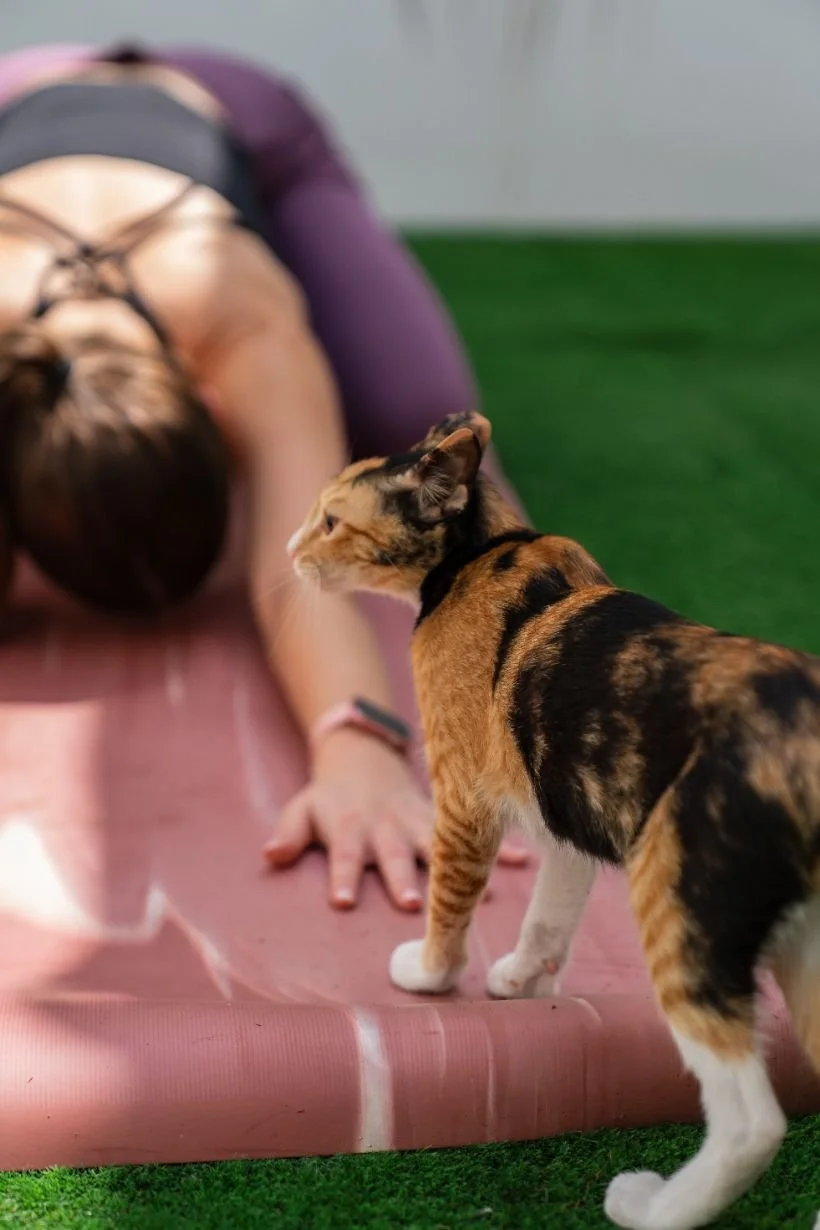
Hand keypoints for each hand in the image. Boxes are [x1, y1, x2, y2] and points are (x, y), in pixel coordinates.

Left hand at [263, 728, 528, 909]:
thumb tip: (271, 855)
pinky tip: (523, 862)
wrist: (365, 757)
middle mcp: (386, 827)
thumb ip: (288, 833)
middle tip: (411, 905)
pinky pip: (473, 832)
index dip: (341, 876)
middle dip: (403, 877)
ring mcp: (418, 821)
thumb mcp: (302, 809)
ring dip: (456, 864)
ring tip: (481, 890)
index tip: (342, 902)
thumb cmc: (331, 799)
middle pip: (394, 855)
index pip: (342, 855)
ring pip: (439, 843)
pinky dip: (498, 846)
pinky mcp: (442, 818)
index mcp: (350, 828)